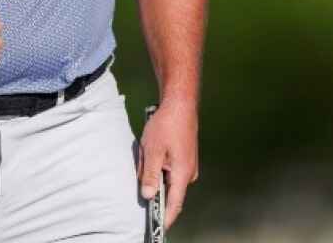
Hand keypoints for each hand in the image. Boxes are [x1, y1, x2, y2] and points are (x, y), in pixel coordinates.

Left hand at [138, 99, 198, 228]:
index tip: (157, 228)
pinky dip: (157, 162)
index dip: (165, 218)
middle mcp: (188, 173)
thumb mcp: (152, 150)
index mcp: (182, 174)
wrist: (180, 104)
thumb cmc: (167, 125)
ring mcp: (187, 166)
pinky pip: (168, 168)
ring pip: (165, 177)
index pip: (174, 205)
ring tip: (149, 147)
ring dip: (153, 169)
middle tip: (144, 160)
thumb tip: (147, 195)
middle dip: (151, 181)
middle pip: (167, 190)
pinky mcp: (184, 159)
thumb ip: (149, 175)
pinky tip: (153, 146)